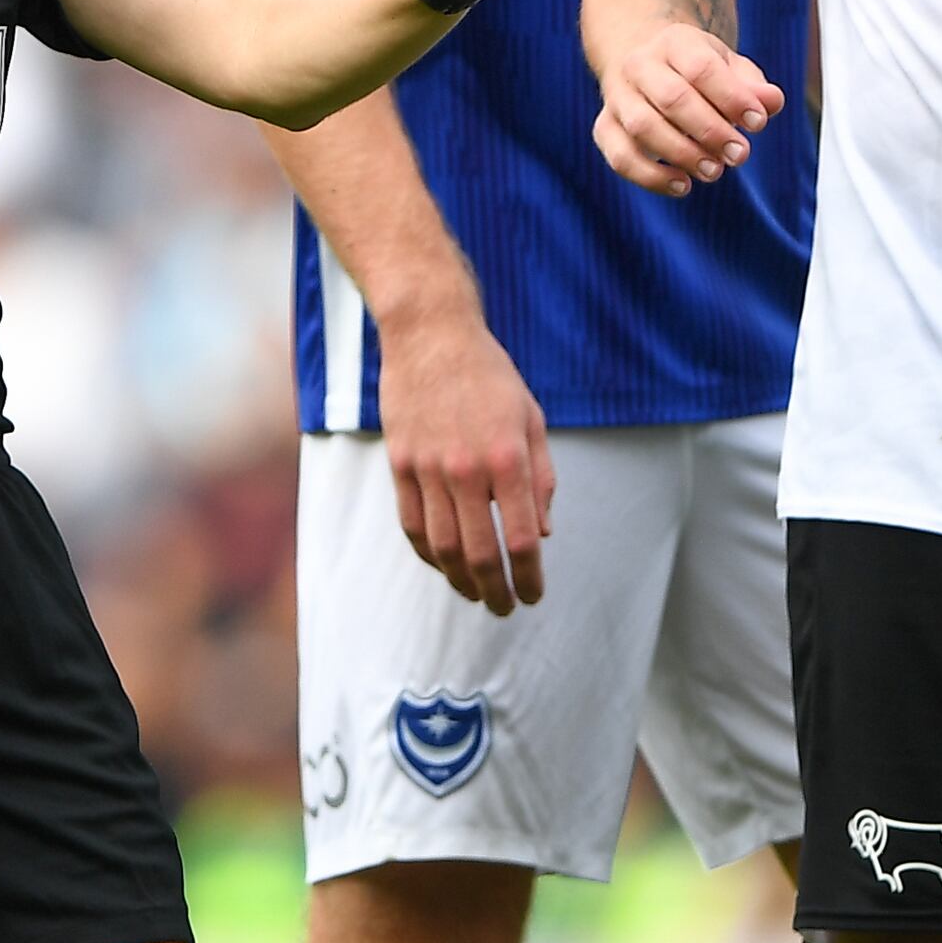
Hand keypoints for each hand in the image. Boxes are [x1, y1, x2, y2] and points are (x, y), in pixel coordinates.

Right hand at [377, 301, 555, 613]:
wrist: (430, 334)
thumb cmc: (490, 375)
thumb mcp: (532, 419)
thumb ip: (541, 479)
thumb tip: (541, 534)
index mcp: (507, 458)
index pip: (520, 539)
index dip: (529, 577)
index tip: (533, 595)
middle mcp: (466, 469)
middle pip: (479, 554)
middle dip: (496, 591)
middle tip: (506, 607)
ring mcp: (428, 468)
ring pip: (442, 547)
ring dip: (460, 580)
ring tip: (475, 594)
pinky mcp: (400, 463)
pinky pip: (412, 524)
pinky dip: (427, 553)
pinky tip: (442, 564)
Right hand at [594, 22, 786, 197]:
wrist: (647, 64)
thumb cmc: (698, 71)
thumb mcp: (729, 67)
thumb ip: (752, 86)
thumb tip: (771, 103)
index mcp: (674, 42)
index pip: (701, 68)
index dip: (732, 98)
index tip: (758, 123)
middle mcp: (639, 65)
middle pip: (672, 98)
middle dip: (710, 131)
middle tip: (740, 155)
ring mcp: (617, 96)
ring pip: (643, 126)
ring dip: (682, 154)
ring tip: (714, 171)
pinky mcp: (604, 127)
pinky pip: (620, 156)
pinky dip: (650, 176)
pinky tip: (683, 185)